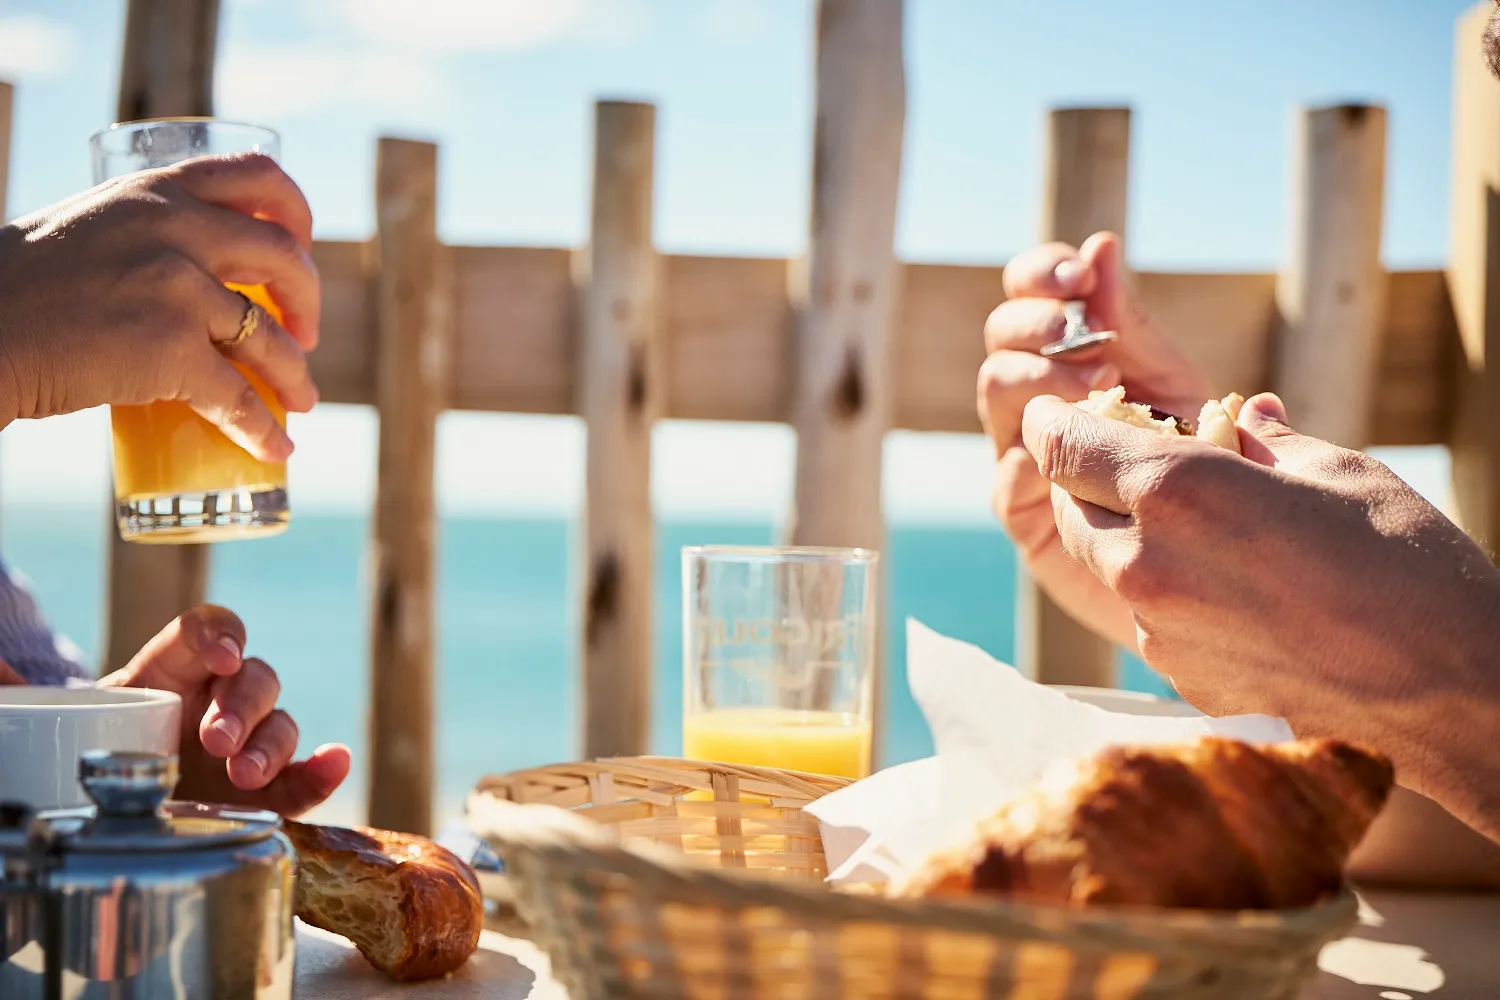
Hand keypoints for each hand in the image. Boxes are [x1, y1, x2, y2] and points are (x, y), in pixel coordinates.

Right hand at [0, 153, 319, 460]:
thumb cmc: (12, 290)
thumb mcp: (84, 228)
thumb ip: (138, 234)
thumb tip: (183, 269)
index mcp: (153, 191)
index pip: (256, 176)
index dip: (296, 215)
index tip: (300, 249)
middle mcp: (174, 228)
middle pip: (283, 257)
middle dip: (308, 300)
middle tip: (306, 334)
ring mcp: (177, 287)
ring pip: (270, 338)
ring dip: (295, 376)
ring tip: (302, 402)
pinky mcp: (170, 349)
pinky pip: (239, 398)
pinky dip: (264, 428)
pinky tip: (274, 447)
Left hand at [97, 605, 349, 816]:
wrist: (111, 806)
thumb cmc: (93, 752)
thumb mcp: (72, 720)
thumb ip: (37, 696)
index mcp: (172, 671)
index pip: (204, 629)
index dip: (219, 635)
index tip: (222, 658)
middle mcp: (218, 700)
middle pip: (254, 677)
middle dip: (241, 706)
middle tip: (216, 740)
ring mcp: (248, 745)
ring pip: (282, 725)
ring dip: (271, 744)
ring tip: (245, 774)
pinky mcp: (266, 791)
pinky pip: (304, 778)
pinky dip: (324, 771)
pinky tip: (334, 761)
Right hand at [978, 232, 1212, 649]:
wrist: (1213, 561)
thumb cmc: (1196, 463)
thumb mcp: (1174, 383)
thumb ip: (1133, 324)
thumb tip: (1101, 243)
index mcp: (1064, 349)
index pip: (1027, 291)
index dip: (1041, 273)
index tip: (1079, 274)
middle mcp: (1030, 393)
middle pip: (1002, 337)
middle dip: (1041, 326)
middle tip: (1092, 340)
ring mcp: (1017, 450)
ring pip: (997, 393)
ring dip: (1042, 379)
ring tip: (1101, 389)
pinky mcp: (1022, 511)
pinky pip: (1009, 474)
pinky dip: (1042, 456)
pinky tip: (1083, 455)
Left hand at [1020, 390, 1499, 842]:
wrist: (1455, 696)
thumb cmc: (1410, 568)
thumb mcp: (1339, 473)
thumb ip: (1264, 441)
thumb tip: (1243, 415)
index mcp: (1177, 491)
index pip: (1060, 446)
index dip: (1051, 423)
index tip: (1060, 412)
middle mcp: (1147, 563)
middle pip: (1069, 508)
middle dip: (1086, 479)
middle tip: (1128, 460)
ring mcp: (1158, 631)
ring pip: (1105, 566)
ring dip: (1129, 538)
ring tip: (1200, 526)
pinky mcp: (1180, 680)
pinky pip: (1149, 619)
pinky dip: (1168, 593)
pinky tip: (1233, 590)